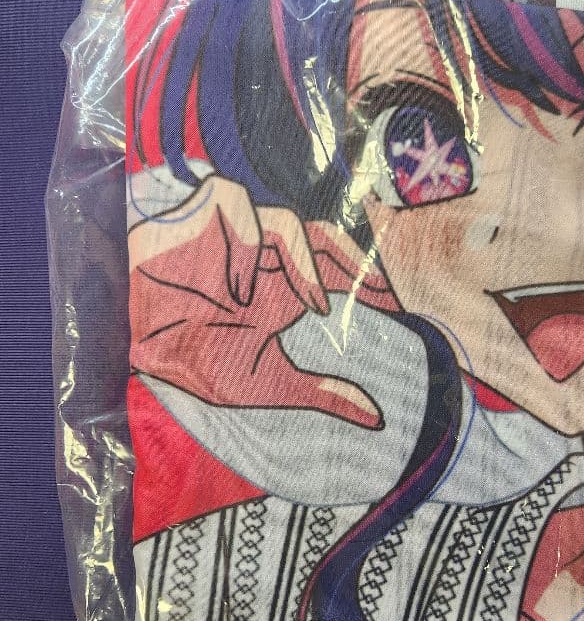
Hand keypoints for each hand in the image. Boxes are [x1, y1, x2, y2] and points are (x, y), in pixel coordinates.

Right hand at [128, 175, 388, 426]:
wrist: (149, 357)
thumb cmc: (204, 367)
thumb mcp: (273, 385)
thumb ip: (325, 396)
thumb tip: (377, 417)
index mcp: (284, 288)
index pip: (335, 267)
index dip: (365, 277)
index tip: (396, 303)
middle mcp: (265, 258)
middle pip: (320, 234)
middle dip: (350, 257)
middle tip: (375, 289)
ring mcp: (235, 237)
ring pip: (282, 218)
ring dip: (298, 258)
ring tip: (309, 305)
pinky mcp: (199, 219)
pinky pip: (231, 204)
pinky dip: (240, 240)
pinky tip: (237, 289)